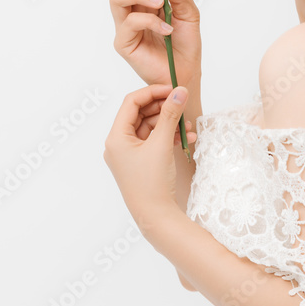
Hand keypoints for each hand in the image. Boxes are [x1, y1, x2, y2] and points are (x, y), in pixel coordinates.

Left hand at [103, 83, 197, 230]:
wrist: (156, 217)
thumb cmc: (152, 182)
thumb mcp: (162, 144)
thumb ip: (170, 115)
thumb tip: (179, 91)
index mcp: (116, 137)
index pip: (131, 102)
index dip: (153, 92)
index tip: (173, 88)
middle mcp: (119, 144)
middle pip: (141, 114)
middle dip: (164, 108)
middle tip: (183, 103)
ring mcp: (129, 154)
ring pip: (150, 127)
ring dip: (169, 123)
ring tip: (188, 126)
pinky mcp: (140, 162)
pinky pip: (154, 141)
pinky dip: (169, 136)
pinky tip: (186, 137)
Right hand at [109, 0, 201, 90]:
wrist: (186, 74)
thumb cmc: (186, 47)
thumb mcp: (189, 15)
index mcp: (147, 2)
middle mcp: (134, 11)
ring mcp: (126, 27)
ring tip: (161, 3)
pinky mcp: (123, 43)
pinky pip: (129, 22)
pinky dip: (149, 21)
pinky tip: (166, 29)